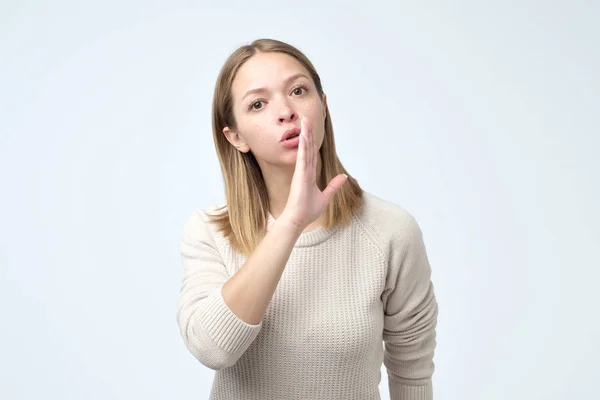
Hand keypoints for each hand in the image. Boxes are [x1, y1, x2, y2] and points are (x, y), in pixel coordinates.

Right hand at [280, 116, 347, 230]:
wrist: (298, 220)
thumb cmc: (307, 211)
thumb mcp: (325, 197)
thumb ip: (334, 186)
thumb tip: (343, 177)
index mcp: (309, 174)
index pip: (312, 153)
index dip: (312, 140)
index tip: (311, 128)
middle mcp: (304, 170)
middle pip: (308, 147)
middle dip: (308, 132)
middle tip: (306, 118)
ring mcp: (302, 172)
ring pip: (305, 149)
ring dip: (305, 134)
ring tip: (304, 121)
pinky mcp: (300, 175)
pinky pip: (302, 157)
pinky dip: (304, 146)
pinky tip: (304, 136)